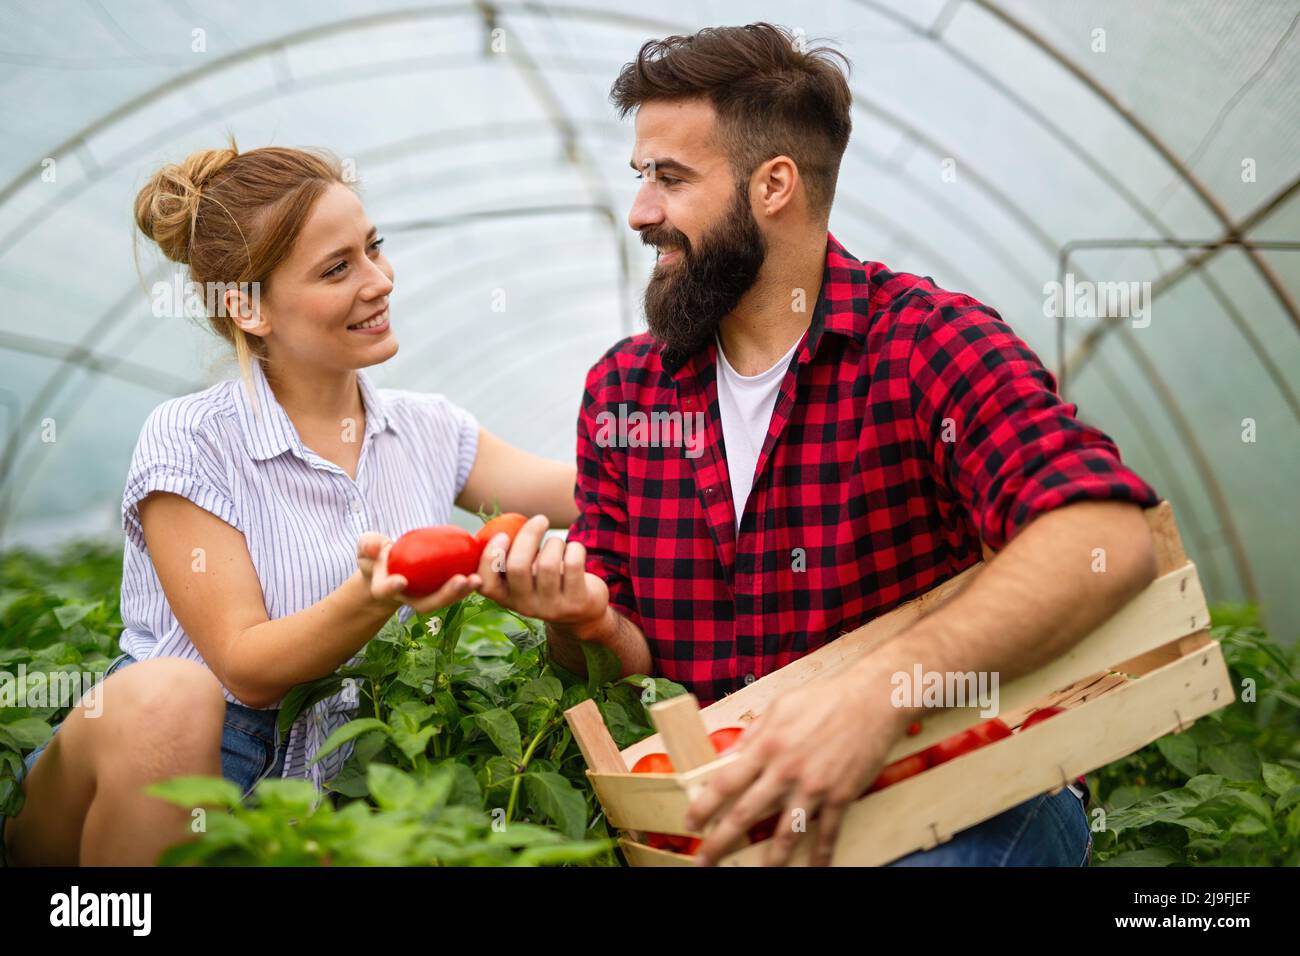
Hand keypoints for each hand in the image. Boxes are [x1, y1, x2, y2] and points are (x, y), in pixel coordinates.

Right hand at [355, 531, 481, 613]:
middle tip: (461, 582)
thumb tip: (375, 546)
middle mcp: (408, 598)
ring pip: (446, 599)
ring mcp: (426, 597)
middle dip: (445, 595)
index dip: (392, 587)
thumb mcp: (367, 546)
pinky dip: (470, 581)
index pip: (388, 590)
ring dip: (463, 592)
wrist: (389, 566)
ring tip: (477, 579)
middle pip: (427, 603)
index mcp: (386, 588)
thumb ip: (367, 544)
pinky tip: (485, 569)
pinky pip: (457, 589)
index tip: (401, 580)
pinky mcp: (442, 591)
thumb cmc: (376, 554)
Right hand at [475, 514, 607, 628]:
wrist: (584, 612)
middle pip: (518, 567)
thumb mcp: (526, 577)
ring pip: (548, 564)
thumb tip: (506, 525)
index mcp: (507, 597)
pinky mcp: (577, 602)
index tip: (502, 535)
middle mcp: (526, 606)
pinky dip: (575, 548)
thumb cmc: (548, 581)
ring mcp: (552, 607)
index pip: (487, 584)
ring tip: (558, 544)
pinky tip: (574, 550)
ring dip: (555, 543)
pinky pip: (573, 564)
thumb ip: (512, 558)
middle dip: (528, 536)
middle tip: (540, 519)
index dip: (490, 558)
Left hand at [682, 664, 907, 865]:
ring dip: (769, 860)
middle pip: (746, 814)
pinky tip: (814, 870)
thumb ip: (753, 734)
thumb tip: (730, 757)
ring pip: (785, 832)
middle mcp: (786, 770)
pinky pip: (828, 832)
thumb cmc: (822, 700)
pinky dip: (822, 855)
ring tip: (757, 875)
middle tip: (704, 860)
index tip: (691, 824)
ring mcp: (814, 787)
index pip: (725, 783)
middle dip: (721, 841)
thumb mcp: (779, 707)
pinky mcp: (841, 795)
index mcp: (766, 746)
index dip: (704, 807)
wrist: (870, 701)